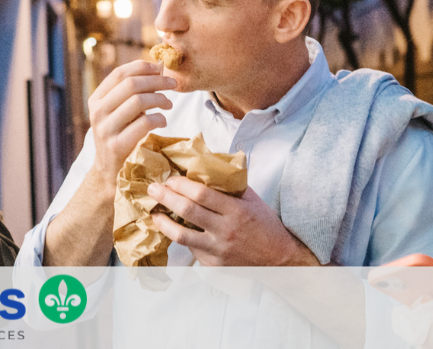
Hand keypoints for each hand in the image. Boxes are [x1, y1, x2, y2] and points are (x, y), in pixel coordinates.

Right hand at [87, 60, 174, 179]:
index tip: (161, 68)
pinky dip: (159, 118)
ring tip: (169, 104)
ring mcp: (106, 129)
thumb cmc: (122, 135)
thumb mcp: (120, 112)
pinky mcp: (117, 145)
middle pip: (131, 85)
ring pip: (138, 101)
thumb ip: (132, 93)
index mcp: (96, 99)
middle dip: (157, 81)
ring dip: (160, 99)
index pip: (119, 74)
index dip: (142, 67)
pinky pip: (144, 123)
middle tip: (173, 84)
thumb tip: (159, 69)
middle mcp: (97, 112)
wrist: (111, 172)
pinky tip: (163, 121)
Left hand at [148, 176, 319, 265]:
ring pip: (181, 235)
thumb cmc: (267, 225)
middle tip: (153, 188)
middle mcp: (225, 230)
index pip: (202, 194)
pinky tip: (175, 230)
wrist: (279, 258)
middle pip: (187, 211)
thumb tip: (210, 168)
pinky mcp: (214, 264)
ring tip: (154, 213)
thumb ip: (232, 186)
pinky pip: (192, 250)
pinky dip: (182, 238)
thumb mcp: (254, 201)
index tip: (171, 178)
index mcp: (236, 211)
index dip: (181, 184)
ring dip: (163, 222)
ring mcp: (217, 250)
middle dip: (166, 197)